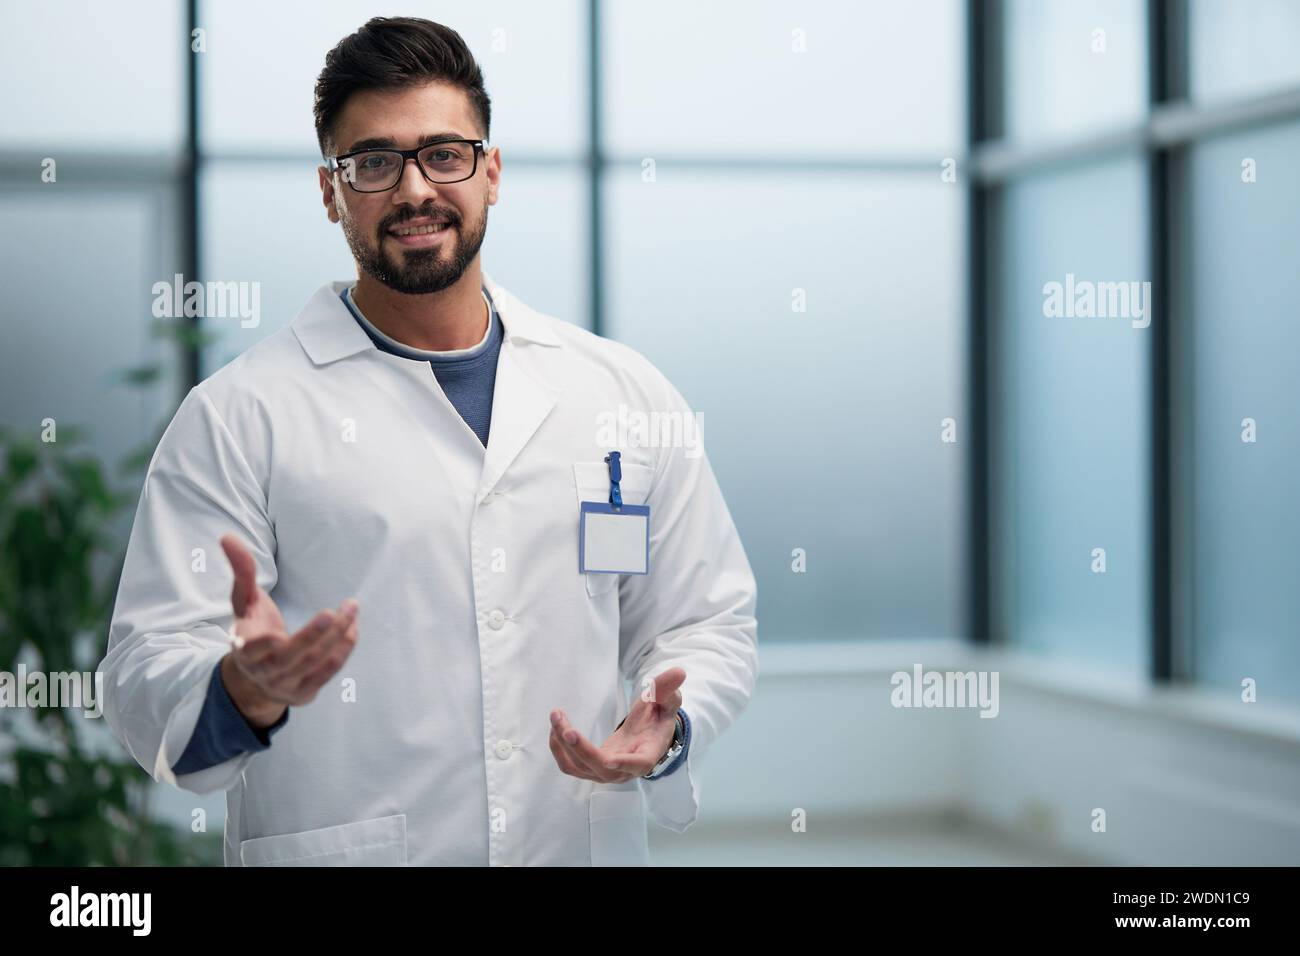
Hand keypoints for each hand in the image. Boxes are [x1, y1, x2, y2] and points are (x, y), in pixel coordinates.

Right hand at [218, 534, 359, 724]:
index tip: (274, 635)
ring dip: (338, 636)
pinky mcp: (304, 692)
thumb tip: (227, 536)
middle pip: (292, 656)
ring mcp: (285, 684)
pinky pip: (328, 672)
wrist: (255, 678)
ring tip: (352, 608)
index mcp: (244, 649)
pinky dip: (343, 650)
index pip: (251, 650)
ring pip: (315, 662)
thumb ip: (241, 572)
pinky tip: (353, 628)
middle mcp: (264, 671)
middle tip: (335, 611)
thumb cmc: (253, 629)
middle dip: (314, 635)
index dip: (262, 645)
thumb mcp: (244, 602)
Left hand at [549, 667, 685, 782]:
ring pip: (578, 767)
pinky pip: (570, 765)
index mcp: (647, 755)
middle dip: (581, 750)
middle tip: (566, 728)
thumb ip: (668, 690)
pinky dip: (558, 749)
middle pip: (600, 768)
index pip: (637, 764)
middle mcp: (624, 770)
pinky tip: (556, 728)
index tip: (610, 760)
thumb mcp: (667, 703)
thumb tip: (679, 672)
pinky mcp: (590, 768)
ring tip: (556, 716)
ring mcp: (605, 772)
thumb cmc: (658, 720)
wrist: (646, 737)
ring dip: (563, 746)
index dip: (624, 764)